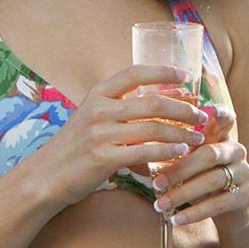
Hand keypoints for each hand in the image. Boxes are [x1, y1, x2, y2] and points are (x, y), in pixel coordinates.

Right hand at [36, 66, 209, 206]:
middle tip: (202, 116)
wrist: (47, 176)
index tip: (187, 76)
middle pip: (153, 102)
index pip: (135, 73)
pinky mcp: (104, 158)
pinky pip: (145, 151)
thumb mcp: (91, 117)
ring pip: (153, 127)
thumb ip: (118, 108)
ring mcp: (100, 134)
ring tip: (197, 137)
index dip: (164, 71)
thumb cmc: (75, 147)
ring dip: (181, 132)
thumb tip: (156, 102)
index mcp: (97, 94)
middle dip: (183, 108)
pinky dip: (167, 151)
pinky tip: (180, 152)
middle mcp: (99, 110)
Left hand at [146, 105, 248, 230]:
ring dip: (183, 193)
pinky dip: (194, 213)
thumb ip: (178, 150)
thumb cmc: (203, 178)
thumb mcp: (193, 161)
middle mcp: (237, 151)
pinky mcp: (244, 196)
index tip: (211, 108)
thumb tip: (139, 145)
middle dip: (180, 168)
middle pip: (209, 154)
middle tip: (156, 182)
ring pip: (213, 180)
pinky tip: (176, 219)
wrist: (232, 210)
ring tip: (160, 204)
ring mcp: (244, 173)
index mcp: (223, 137)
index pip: (225, 119)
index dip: (220, 113)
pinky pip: (217, 204)